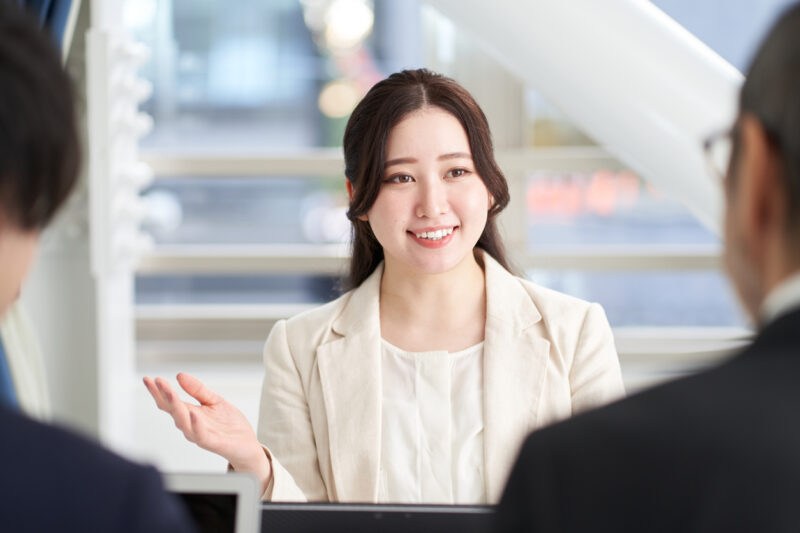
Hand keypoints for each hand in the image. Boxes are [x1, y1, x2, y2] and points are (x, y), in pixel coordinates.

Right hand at [143, 373, 270, 491]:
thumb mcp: (215, 400)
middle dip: (164, 396)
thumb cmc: (229, 426)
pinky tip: (194, 413)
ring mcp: (200, 434)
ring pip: (183, 422)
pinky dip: (196, 425)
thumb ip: (198, 390)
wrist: (247, 446)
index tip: (149, 379)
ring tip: (170, 393)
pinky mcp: (213, 443)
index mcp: (190, 414)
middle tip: (157, 382)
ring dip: (176, 408)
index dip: (158, 391)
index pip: (170, 402)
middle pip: (173, 410)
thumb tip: (180, 375)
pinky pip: (201, 435)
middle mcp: (191, 425)